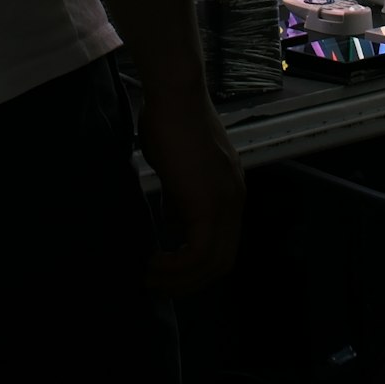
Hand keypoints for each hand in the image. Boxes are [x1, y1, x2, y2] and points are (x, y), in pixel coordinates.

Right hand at [139, 92, 246, 295]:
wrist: (175, 97)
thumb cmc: (169, 123)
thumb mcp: (177, 171)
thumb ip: (179, 200)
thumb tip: (170, 228)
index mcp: (231, 194)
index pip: (223, 246)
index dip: (196, 268)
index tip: (167, 273)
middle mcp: (235, 203)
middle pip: (222, 263)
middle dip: (189, 282)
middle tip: (158, 286)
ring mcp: (226, 205)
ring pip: (211, 265)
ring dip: (178, 279)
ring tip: (148, 278)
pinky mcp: (208, 206)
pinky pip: (197, 255)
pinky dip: (174, 267)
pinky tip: (150, 263)